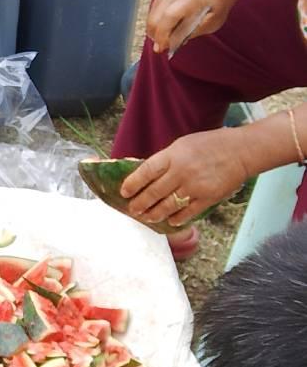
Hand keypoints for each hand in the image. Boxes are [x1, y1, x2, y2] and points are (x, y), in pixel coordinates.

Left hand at [119, 128, 251, 228]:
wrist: (241, 151)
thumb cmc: (210, 145)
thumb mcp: (183, 145)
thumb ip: (165, 160)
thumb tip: (146, 175)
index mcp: (173, 156)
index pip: (146, 171)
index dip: (132, 183)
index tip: (124, 192)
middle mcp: (181, 172)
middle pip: (154, 192)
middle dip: (140, 204)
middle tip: (133, 210)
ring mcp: (195, 187)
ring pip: (167, 206)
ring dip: (154, 214)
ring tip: (147, 217)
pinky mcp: (207, 198)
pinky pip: (187, 213)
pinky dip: (176, 218)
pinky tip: (170, 220)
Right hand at [145, 0, 227, 54]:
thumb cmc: (215, 8)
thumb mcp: (211, 24)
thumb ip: (190, 33)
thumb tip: (170, 44)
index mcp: (189, 0)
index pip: (169, 17)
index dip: (163, 35)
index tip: (163, 48)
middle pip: (155, 19)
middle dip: (155, 36)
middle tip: (163, 48)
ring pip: (151, 18)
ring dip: (154, 32)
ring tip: (165, 39)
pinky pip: (152, 14)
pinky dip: (155, 26)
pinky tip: (164, 31)